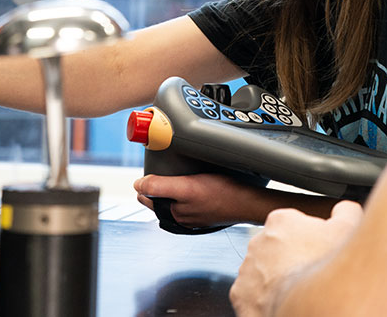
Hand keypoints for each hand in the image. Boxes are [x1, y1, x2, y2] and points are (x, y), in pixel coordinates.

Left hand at [133, 173, 270, 227]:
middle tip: (162, 168)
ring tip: (176, 174)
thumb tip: (137, 186)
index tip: (151, 170)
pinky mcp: (208, 212)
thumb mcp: (186, 187)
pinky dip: (188, 193)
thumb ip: (159, 187)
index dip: (146, 182)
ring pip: (175, 199)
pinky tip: (195, 184)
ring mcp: (195, 216)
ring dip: (173, 188)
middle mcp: (182, 218)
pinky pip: (190, 201)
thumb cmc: (221, 194)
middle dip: (158, 185)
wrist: (249, 202)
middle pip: (160, 198)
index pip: (148, 196)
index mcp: (172, 214)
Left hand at [230, 200, 362, 316]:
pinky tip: (286, 301)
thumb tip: (345, 208)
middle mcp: (258, 241)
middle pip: (279, 246)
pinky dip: (267, 297)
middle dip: (293, 256)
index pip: (296, 223)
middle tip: (312, 270)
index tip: (321, 249)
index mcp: (281, 221)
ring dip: (279, 277)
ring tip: (299, 289)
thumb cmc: (323, 268)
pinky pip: (254, 293)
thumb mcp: (348, 229)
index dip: (312, 237)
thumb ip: (345, 212)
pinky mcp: (242, 295)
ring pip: (265, 270)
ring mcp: (248, 269)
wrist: (305, 307)